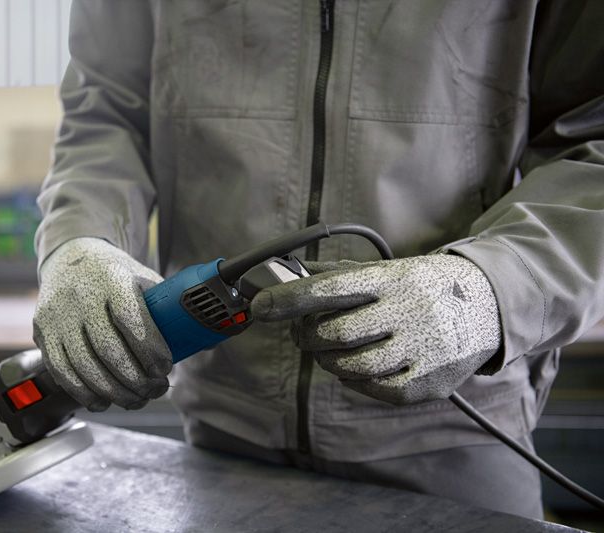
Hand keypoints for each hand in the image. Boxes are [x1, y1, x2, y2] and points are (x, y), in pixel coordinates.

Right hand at [33, 238, 171, 410]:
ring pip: (84, 366)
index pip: (131, 318)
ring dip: (113, 392)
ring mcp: (58, 316)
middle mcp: (80, 296)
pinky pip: (62, 372)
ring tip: (137, 400)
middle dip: (135, 379)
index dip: (150, 349)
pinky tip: (104, 401)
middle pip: (108, 349)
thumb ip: (170, 310)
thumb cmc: (116, 276)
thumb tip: (206, 343)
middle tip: (156, 390)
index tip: (165, 368)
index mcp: (112, 279)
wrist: (70, 257)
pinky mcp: (42, 333)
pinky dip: (85, 392)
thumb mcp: (144, 279)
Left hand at [251, 254, 501, 404]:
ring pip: (351, 366)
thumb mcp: (385, 270)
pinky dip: (356, 379)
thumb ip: (337, 276)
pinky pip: (375, 389)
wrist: (487, 304)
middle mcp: (408, 312)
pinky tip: (360, 365)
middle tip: (304, 334)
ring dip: (329, 360)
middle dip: (308, 337)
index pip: (331, 288)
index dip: (290, 299)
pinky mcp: (429, 382)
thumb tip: (285, 275)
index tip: (260, 306)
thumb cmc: (419, 287)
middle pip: (335, 334)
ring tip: (331, 350)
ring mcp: (422, 349)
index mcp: (391, 279)